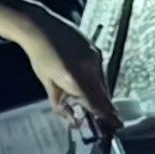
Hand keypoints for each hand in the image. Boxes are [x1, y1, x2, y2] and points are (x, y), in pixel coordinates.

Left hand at [0, 0, 120, 129]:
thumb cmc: (39, 55)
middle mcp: (87, 67)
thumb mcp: (46, 82)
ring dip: (101, 96)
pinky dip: (97, 81)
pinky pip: (101, 72)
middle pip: (103, 95)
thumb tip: (73, 120)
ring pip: (103, 84)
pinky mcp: (96, 50)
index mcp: (72, 77)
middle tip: (112, 122)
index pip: (95, 103)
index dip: (106, 117)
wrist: (39, 26)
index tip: (115, 126)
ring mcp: (94, 57)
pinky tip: (90, 83)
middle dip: (107, 110)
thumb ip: (60, 103)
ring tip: (96, 103)